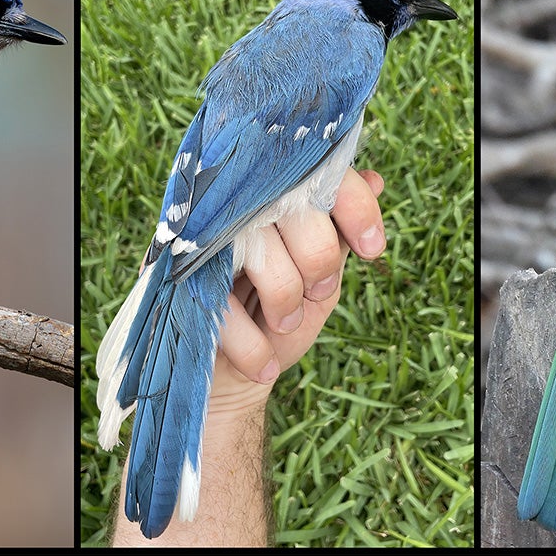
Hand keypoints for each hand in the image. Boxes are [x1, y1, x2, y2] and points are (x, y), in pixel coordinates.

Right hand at [210, 167, 385, 408]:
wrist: (227, 382)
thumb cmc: (275, 322)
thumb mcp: (319, 282)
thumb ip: (337, 239)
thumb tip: (377, 180)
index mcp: (271, 199)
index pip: (319, 173)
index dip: (354, 205)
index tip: (372, 248)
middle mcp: (235, 207)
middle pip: (295, 209)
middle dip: (318, 261)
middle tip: (315, 292)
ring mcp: (203, 242)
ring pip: (263, 251)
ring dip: (285, 301)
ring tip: (283, 324)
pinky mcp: (178, 283)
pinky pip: (226, 306)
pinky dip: (254, 346)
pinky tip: (264, 365)